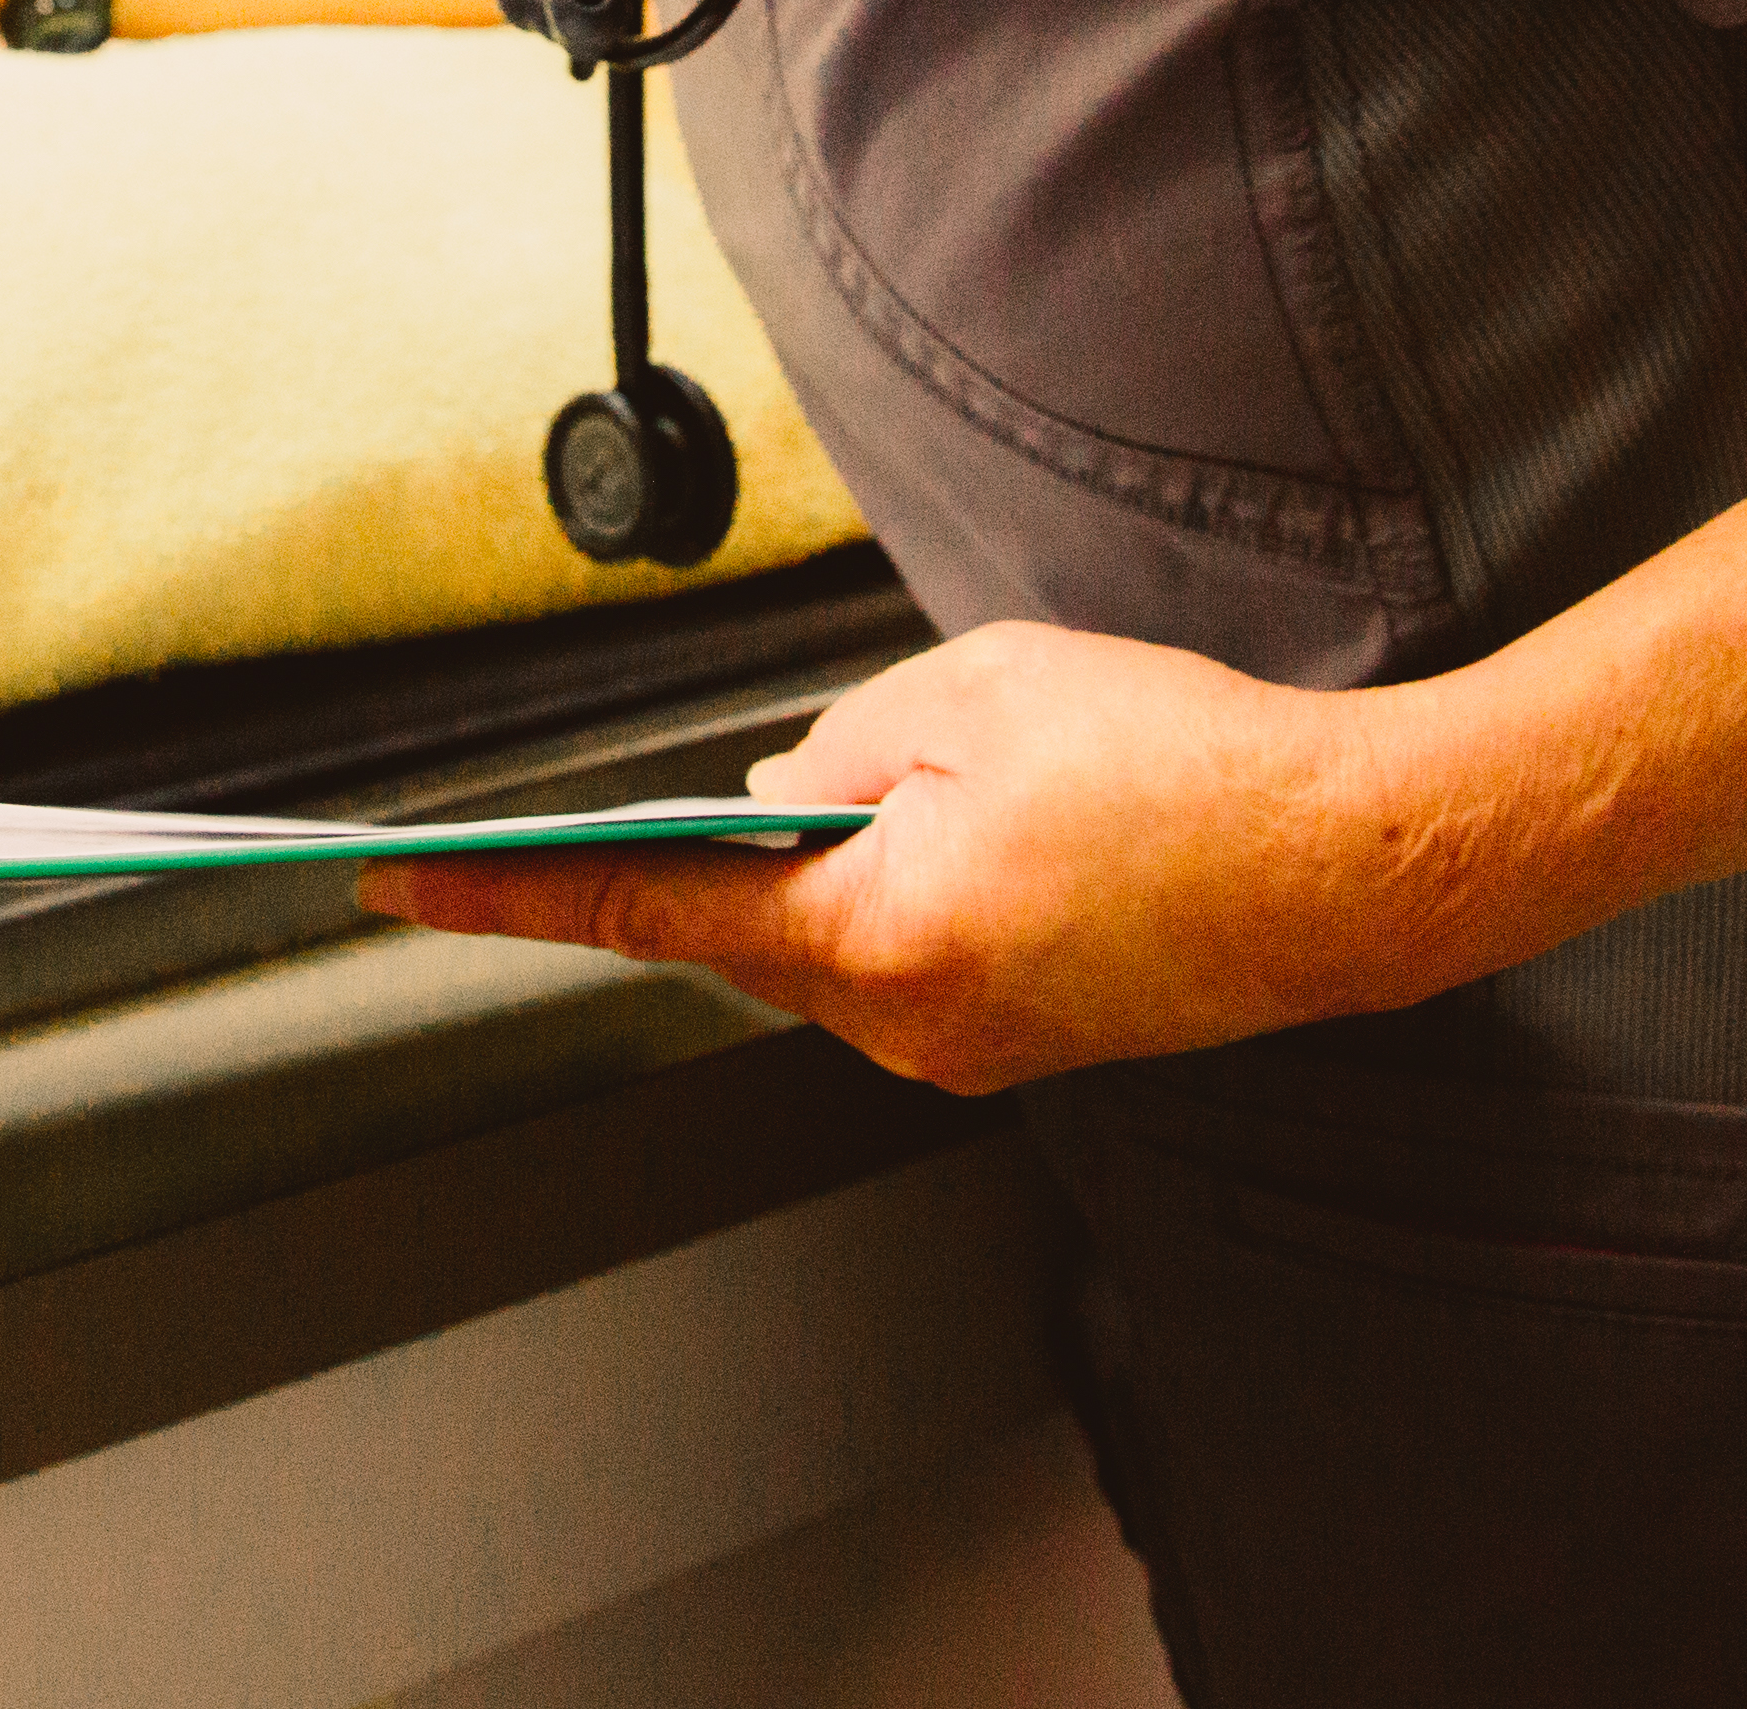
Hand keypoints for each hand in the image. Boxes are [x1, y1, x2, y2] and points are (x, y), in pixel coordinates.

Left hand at [358, 621, 1477, 1094]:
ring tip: (943, 778)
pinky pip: (910, 959)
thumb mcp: (975, 695)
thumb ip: (838, 745)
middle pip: (746, 929)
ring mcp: (971, 1052)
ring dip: (837, 860)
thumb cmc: (1182, 760)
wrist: (1357, 865)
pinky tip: (966, 827)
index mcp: (875, 934)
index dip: (505, 892)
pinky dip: (905, 889)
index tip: (388, 882)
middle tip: (775, 781)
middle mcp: (908, 1023)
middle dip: (724, 846)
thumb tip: (770, 789)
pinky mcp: (1025, 1044)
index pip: (644, 908)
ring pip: (833, 942)